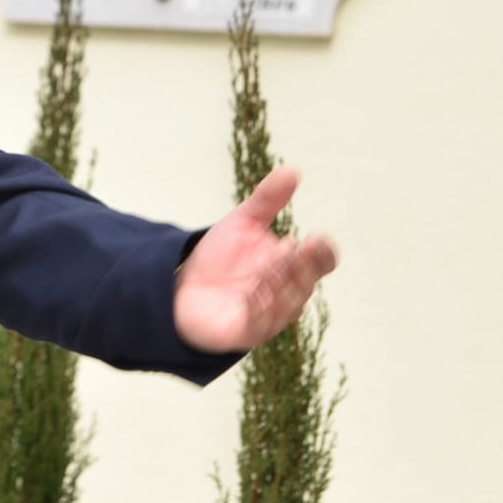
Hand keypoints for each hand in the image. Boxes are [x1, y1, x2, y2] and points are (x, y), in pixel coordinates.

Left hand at [174, 165, 338, 353]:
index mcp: (294, 267)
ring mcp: (271, 315)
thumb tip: (292, 169)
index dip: (320, 254)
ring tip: (274, 263)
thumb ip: (267, 199)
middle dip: (301, 266)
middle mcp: (289, 293)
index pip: (321, 262)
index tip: (314, 238)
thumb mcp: (242, 223)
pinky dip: (259, 306)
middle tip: (293, 248)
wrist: (181, 289)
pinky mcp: (248, 333)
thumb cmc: (219, 259)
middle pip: (305, 281)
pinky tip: (255, 290)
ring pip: (285, 302)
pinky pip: (259, 321)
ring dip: (281, 283)